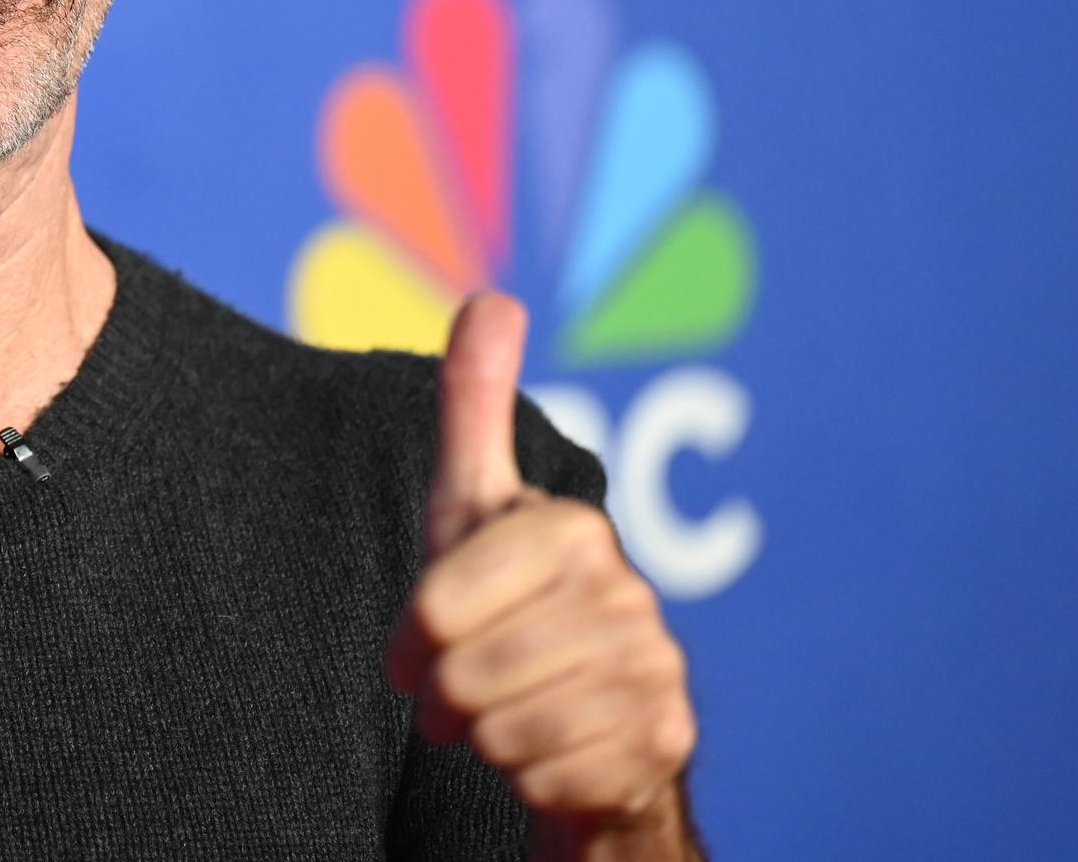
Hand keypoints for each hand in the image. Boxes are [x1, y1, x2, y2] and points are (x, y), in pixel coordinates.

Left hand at [386, 295, 697, 856]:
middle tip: (461, 690)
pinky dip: (528, 779)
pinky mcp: (666, 744)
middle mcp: (630, 595)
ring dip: (485, 737)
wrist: (590, 720)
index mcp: (573, 531)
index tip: (420, 643)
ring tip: (504, 715)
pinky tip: (551, 750)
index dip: (411, 639)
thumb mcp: (474, 507)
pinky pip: (545, 781)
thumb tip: (492, 297)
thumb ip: (476, 405)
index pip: (437, 606)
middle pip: (466, 674)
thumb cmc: (510, 602)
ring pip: (504, 732)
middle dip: (446, 695)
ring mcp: (656, 671)